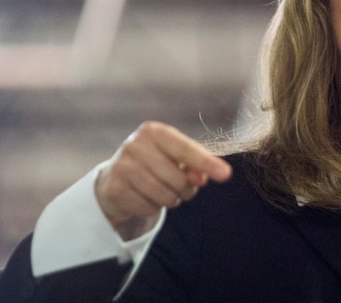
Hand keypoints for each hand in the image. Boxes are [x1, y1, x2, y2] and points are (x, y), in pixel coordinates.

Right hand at [95, 121, 231, 229]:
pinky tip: (145, 198)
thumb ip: (195, 164)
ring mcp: (121, 167)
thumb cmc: (154, 163)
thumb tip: (202, 178)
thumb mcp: (176, 157)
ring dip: (171, 200)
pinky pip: (149, 208)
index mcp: (153, 131)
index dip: (207, 163)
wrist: (113, 178)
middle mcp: (135, 145)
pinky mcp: (114, 189)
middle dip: (186, 189)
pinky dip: (153, 208)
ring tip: (164, 192)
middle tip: (182, 188)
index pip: (186, 149)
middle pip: (178, 178)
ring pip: (165, 195)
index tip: (226, 174)